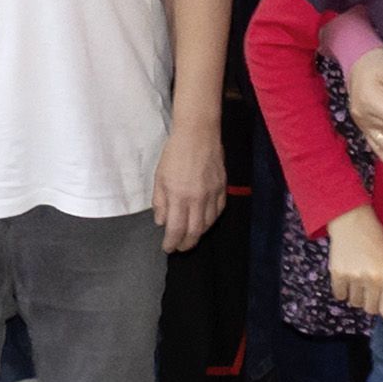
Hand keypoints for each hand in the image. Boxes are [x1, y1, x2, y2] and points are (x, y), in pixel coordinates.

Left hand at [154, 105, 225, 252]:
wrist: (199, 134)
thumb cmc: (175, 154)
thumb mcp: (159, 177)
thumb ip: (160, 202)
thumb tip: (162, 222)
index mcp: (179, 196)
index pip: (176, 229)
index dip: (171, 243)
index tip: (167, 248)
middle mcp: (197, 199)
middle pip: (194, 232)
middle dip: (186, 244)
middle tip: (179, 247)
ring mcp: (212, 195)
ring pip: (208, 224)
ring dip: (198, 234)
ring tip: (190, 236)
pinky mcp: (222, 188)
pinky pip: (218, 212)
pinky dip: (210, 221)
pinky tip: (204, 222)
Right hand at [325, 210, 382, 320]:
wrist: (352, 220)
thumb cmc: (377, 240)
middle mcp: (373, 278)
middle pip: (370, 309)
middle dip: (370, 300)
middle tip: (370, 283)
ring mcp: (354, 276)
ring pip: (355, 303)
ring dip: (356, 294)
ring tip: (358, 276)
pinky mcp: (337, 273)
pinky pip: (340, 296)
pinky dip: (343, 289)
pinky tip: (347, 275)